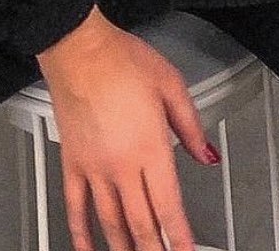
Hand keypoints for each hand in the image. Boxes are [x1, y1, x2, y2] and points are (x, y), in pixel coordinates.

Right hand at [39, 7, 217, 250]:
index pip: (170, 206)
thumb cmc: (122, 59)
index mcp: (151, 146)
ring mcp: (95, 167)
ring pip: (111, 222)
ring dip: (124, 248)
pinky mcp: (72, 162)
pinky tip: (88, 248)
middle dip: (155, 250)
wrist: (80, 48)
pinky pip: (75, 207)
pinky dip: (81, 233)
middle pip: (142, 222)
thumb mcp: (171, 85)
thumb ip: (191, 125)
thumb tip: (206, 153)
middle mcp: (122, 164)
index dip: (181, 238)